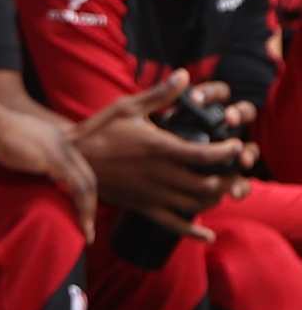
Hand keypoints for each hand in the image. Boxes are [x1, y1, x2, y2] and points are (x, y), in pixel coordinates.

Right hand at [0, 95, 97, 238]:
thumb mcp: (19, 147)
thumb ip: (30, 158)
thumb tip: (31, 177)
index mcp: (57, 139)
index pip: (79, 169)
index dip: (82, 192)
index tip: (80, 214)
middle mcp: (64, 142)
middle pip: (88, 177)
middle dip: (90, 205)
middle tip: (87, 229)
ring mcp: (61, 150)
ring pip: (86, 184)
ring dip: (88, 210)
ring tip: (86, 232)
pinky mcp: (54, 159)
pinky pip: (77, 187)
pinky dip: (82, 206)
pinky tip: (80, 221)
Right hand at [73, 72, 251, 234]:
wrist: (73, 158)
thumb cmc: (100, 130)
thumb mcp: (128, 106)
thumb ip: (160, 94)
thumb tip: (184, 75)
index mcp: (160, 148)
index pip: (204, 154)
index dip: (226, 152)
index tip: (235, 146)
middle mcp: (160, 174)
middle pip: (207, 184)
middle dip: (227, 179)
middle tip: (234, 171)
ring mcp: (152, 193)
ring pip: (195, 204)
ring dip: (215, 199)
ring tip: (221, 189)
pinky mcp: (143, 207)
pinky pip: (173, 224)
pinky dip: (193, 232)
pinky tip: (207, 234)